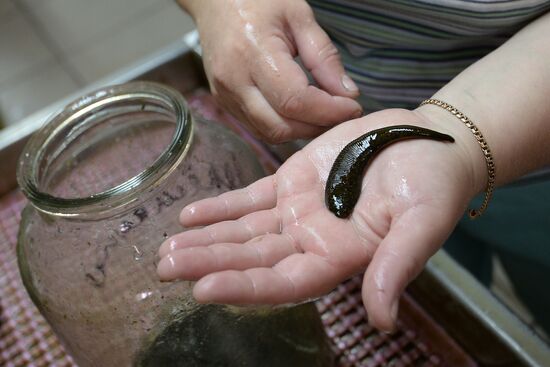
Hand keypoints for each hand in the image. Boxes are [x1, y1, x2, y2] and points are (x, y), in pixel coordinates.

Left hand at [157, 108, 480, 331]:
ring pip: (245, 230)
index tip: (203, 288)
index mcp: (339, 257)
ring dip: (207, 238)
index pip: (285, 281)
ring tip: (168, 246)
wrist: (428, 144)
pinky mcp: (292, 182)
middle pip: (253, 258)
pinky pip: (251, 197)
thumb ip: (397, 267)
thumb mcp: (423, 223)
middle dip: (210, 262)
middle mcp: (312, 240)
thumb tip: (382, 321)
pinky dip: (222, 206)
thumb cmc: (434, 185)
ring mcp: (299, 211)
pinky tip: (191, 214)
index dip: (245, 286)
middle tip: (165, 268)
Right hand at [181, 0, 361, 142]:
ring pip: (270, 133)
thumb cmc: (258, 1)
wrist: (214, 2)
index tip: (353, 107)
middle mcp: (234, 81)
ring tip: (323, 114)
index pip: (295, 101)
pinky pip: (258, 128)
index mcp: (253, 52)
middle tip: (342, 114)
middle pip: (281, 126)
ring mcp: (225, 96)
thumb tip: (348, 94)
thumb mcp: (299, 16)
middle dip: (318, 126)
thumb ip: (324, 56)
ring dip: (302, 131)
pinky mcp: (224, 104)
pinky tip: (301, 113)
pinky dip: (285, 128)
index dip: (328, 112)